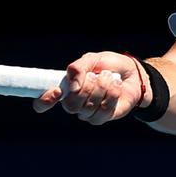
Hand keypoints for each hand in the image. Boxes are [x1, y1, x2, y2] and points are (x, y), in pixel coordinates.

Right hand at [32, 51, 146, 124]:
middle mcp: (73, 102)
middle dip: (86, 88)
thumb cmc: (109, 65)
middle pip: (70, 105)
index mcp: (65, 88)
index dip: (45, 101)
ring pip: (88, 108)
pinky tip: (116, 87)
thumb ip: (78, 68)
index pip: (43, 102)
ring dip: (102, 89)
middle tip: (96, 76)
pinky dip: (111, 95)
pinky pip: (103, 111)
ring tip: (109, 78)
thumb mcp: (92, 59)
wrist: (132, 73)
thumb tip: (73, 86)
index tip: (57, 92)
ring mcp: (87, 112)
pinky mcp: (102, 117)